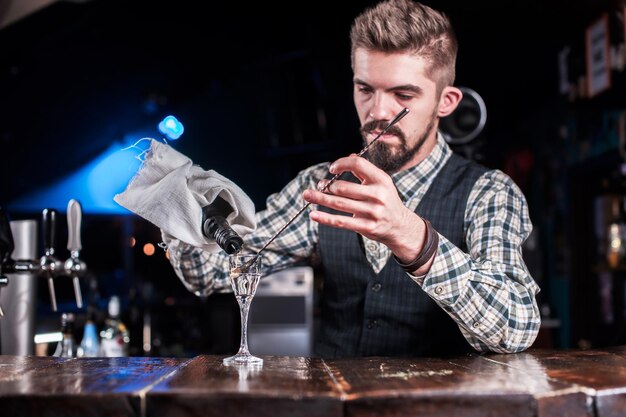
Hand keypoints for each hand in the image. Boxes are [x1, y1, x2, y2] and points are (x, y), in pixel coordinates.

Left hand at [302, 155, 426, 261]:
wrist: (400, 226)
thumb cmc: (387, 201)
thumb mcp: (382, 183)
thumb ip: (365, 171)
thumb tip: (350, 155)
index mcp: (381, 180)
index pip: (358, 164)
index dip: (342, 164)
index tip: (332, 169)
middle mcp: (378, 195)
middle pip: (344, 187)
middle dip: (326, 185)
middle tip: (318, 185)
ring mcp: (372, 212)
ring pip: (339, 203)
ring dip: (320, 198)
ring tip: (308, 195)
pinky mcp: (366, 226)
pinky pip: (341, 221)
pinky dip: (325, 218)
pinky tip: (314, 214)